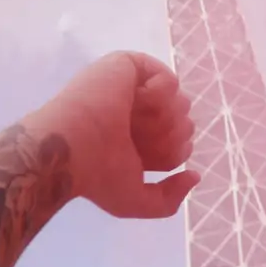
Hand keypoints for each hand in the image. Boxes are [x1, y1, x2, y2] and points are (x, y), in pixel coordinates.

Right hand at [50, 51, 198, 218]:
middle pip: (183, 123)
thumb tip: (193, 175)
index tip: (144, 159)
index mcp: (135, 140)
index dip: (171, 153)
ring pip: (180, 102)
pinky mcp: (126, 66)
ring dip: (161, 119)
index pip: (178, 144)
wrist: (72, 147)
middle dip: (167, 137)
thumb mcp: (136, 200)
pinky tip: (133, 100)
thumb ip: (168, 199)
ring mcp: (131, 89)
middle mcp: (135, 113)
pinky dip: (159, 96)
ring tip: (130, 120)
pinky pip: (169, 80)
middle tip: (134, 138)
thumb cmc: (97, 174)